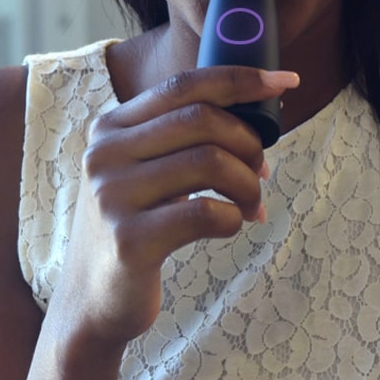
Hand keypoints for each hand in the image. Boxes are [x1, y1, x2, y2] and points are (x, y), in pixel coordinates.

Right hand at [52, 65, 299, 345]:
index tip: (284, 82)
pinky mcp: (130, 241)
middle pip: (202, 119)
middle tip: (260, 171)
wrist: (94, 300)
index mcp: (110, 127)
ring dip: (247, 184)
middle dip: (248, 142)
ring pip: (210, 162)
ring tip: (250, 204)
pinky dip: (234, 218)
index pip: (183, 84)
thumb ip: (181, 139)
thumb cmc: (135, 227)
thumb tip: (257, 119)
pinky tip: (230, 226)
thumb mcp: (142, 171)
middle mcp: (104, 154)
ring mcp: (112, 197)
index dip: (240, 79)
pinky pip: (206, 213)